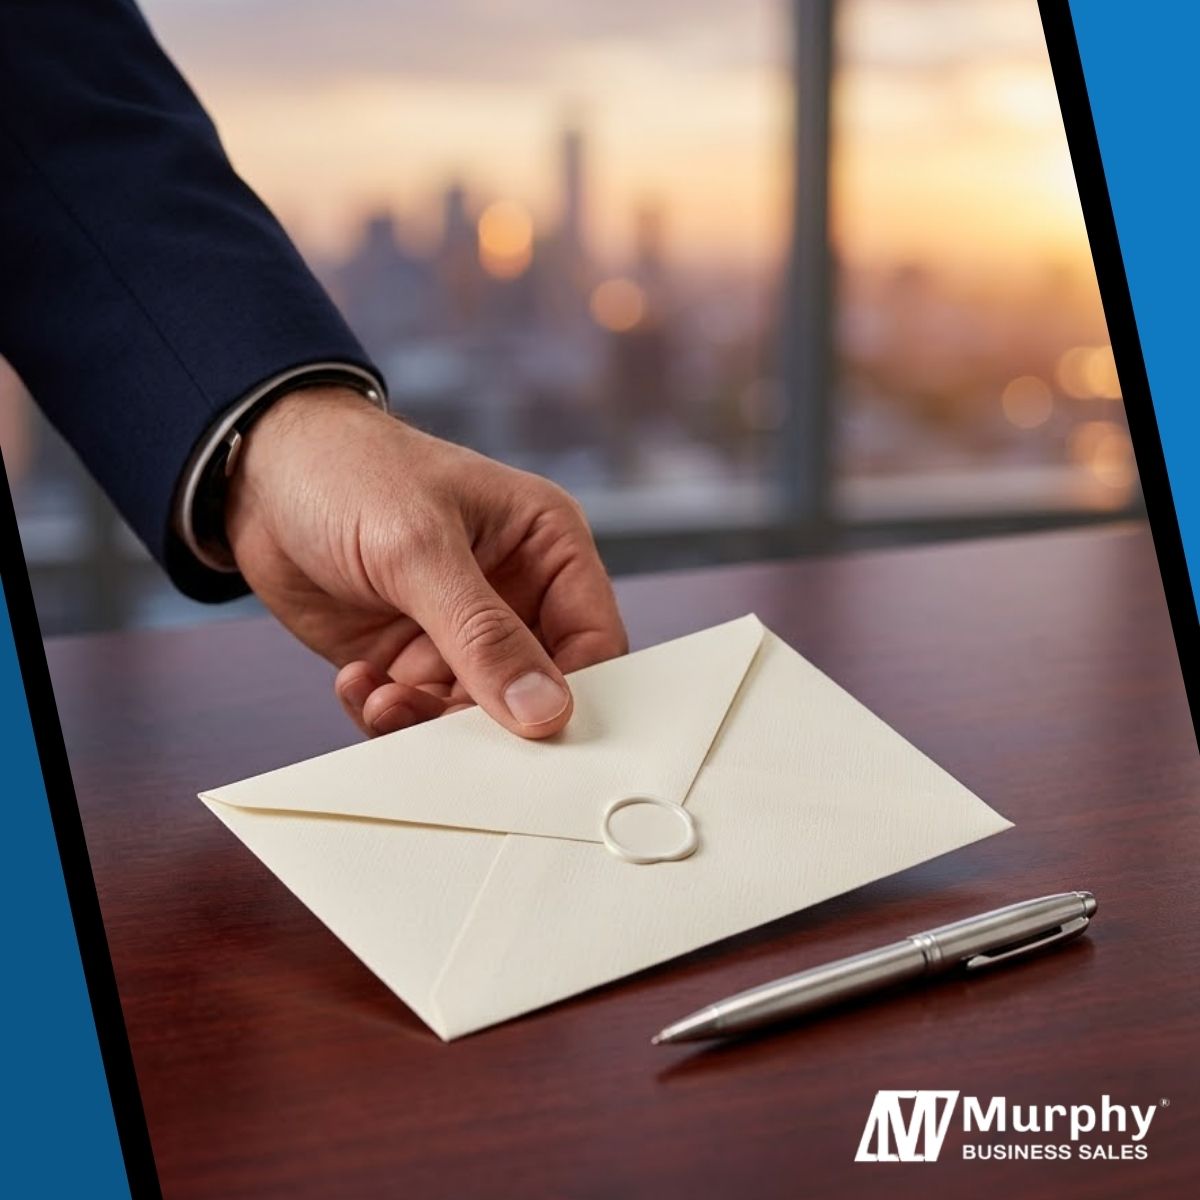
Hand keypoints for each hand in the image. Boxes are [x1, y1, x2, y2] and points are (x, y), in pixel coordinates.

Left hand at [225, 387, 626, 738]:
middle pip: (537, 690)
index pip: (594, 640)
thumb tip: (546, 710)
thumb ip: (483, 635)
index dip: (576, 693)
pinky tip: (356, 680)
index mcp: (547, 547)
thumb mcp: (420, 549)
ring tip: (383, 697)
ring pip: (474, 714)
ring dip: (427, 721)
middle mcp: (515, 594)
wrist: (256, 473)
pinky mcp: (409, 657)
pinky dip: (387, 714)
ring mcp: (460, 632)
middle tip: (444, 732)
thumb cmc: (350, 472)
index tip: (538, 736)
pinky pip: (418, 714)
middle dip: (489, 719)